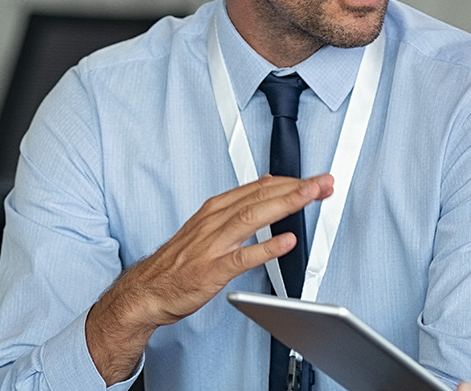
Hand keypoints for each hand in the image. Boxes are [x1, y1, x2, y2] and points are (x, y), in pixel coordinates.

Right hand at [86, 174, 333, 382]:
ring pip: (253, 217)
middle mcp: (214, 221)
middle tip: (323, 183)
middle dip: (295, 188)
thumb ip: (237, 207)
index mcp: (215, 209)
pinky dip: (266, 248)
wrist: (147, 291)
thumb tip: (267, 187)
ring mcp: (213, 245)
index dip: (290, 181)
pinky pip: (242, 257)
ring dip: (285, 205)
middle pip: (260, 197)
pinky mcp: (211, 270)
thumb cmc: (178, 262)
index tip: (314, 179)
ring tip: (310, 197)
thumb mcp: (207, 225)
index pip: (258, 187)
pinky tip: (286, 242)